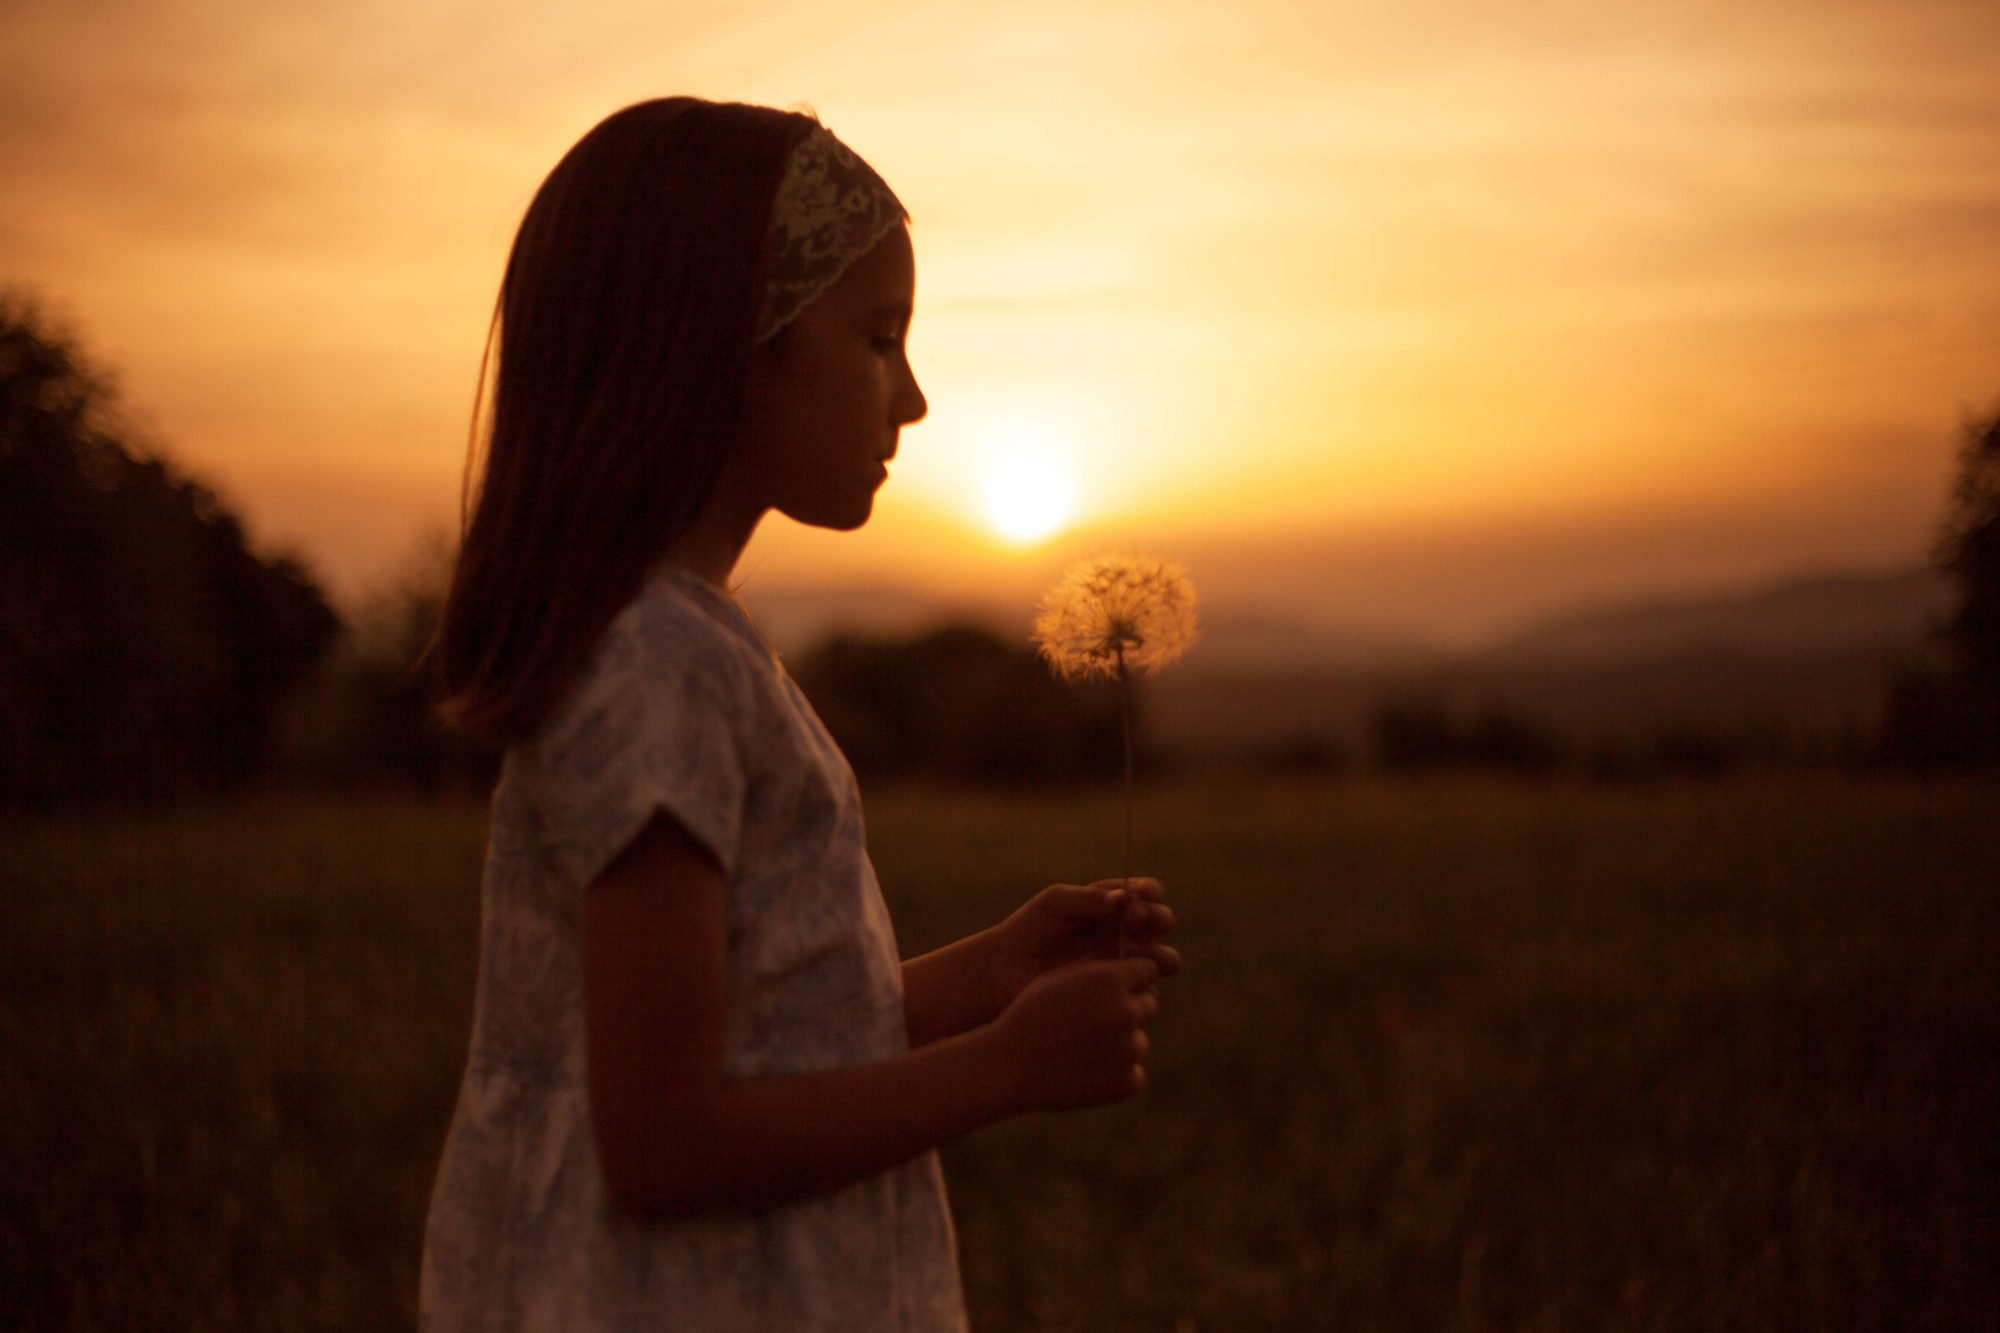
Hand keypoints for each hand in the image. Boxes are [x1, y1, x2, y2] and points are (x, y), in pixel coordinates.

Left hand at [991, 877, 1180, 1004]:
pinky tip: (1121, 982)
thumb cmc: (1028, 929)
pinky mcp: (1117, 993)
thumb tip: (1125, 899)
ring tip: (1136, 955)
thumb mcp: (1055, 903)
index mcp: (1113, 905)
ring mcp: (1123, 964)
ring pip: (1162, 960)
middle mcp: (1124, 933)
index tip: (1136, 896)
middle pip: (1163, 923)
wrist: (1005, 972)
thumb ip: (1089, 897)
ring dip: (1159, 954)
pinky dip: (1142, 984)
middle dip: (1159, 918)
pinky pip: (1145, 990)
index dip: (1149, 892)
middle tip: (1137, 921)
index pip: (1147, 892)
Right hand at [991, 956, 1160, 1111]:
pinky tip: (1083, 1073)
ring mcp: (1129, 1049)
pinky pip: (1132, 1074)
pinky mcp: (1126, 1082)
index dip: (1129, 979)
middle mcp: (1126, 1011)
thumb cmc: (1029, 1015)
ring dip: (1117, 1045)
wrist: (1008, 1066)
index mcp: (1110, 980)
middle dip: (1127, 1009)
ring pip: (1137, 1041)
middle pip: (1148, 1004)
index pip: (1147, 970)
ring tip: (1078, 1051)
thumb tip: (1136, 971)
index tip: (1113, 988)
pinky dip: (1114, 1075)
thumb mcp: (1059, 979)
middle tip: (1092, 1023)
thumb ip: (1100, 970)